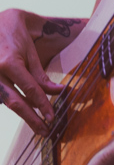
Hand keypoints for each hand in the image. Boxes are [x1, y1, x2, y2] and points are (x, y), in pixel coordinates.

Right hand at [0, 9, 64, 135]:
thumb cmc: (13, 34)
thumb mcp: (30, 51)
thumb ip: (40, 74)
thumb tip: (57, 92)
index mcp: (9, 62)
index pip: (30, 90)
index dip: (42, 105)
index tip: (52, 117)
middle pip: (15, 102)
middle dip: (31, 119)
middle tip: (45, 130)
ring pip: (6, 102)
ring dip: (23, 112)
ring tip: (37, 123)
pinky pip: (1, 96)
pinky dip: (13, 102)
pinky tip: (25, 108)